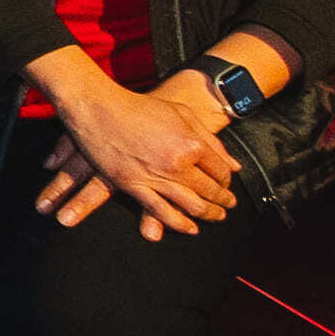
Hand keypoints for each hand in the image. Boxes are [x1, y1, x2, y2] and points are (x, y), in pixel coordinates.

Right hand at [36, 65, 234, 233]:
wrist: (99, 108)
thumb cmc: (141, 107)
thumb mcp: (182, 114)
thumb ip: (211, 139)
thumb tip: (235, 166)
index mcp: (192, 144)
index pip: (221, 171)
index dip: (227, 180)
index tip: (226, 183)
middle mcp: (177, 164)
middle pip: (210, 190)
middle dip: (224, 200)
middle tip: (228, 205)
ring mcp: (154, 177)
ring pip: (191, 206)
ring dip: (208, 214)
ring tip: (216, 216)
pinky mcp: (133, 186)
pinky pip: (160, 211)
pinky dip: (178, 223)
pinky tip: (190, 228)